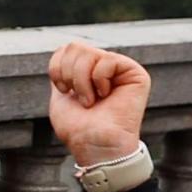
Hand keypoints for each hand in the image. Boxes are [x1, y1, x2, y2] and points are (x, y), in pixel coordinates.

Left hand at [45, 40, 148, 165]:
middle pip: (75, 47)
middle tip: (79, 98)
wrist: (94, 144)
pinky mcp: (135, 73)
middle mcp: (103, 67)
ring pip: (88, 52)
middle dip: (69, 75)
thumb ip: (62, 72)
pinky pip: (107, 60)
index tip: (63, 91)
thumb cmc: (77, 127)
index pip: (65, 49)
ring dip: (81, 81)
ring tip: (91, 101)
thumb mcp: (60, 96)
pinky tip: (105, 96)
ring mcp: (119, 68)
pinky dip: (98, 80)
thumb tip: (62, 50)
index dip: (57, 68)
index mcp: (86, 71)